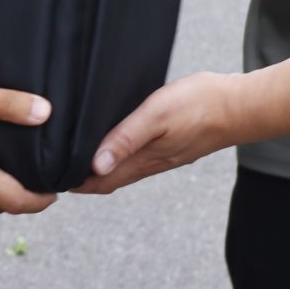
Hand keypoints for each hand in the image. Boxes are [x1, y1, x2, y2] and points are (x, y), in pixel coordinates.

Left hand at [71, 71, 240, 194]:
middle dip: (82, 177)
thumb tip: (95, 164)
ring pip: (123, 168)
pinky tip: (114, 140)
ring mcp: (162, 156)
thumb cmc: (198, 105)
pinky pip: (137, 157)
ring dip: (99, 166)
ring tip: (77, 154)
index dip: (75, 183)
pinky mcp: (171, 145)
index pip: (100, 182)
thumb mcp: (156, 115)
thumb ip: (126, 138)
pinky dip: (118, 154)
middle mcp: (150, 164)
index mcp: (143, 160)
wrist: (238, 105)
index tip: (50, 178)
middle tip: (56, 168)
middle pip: (108, 179)